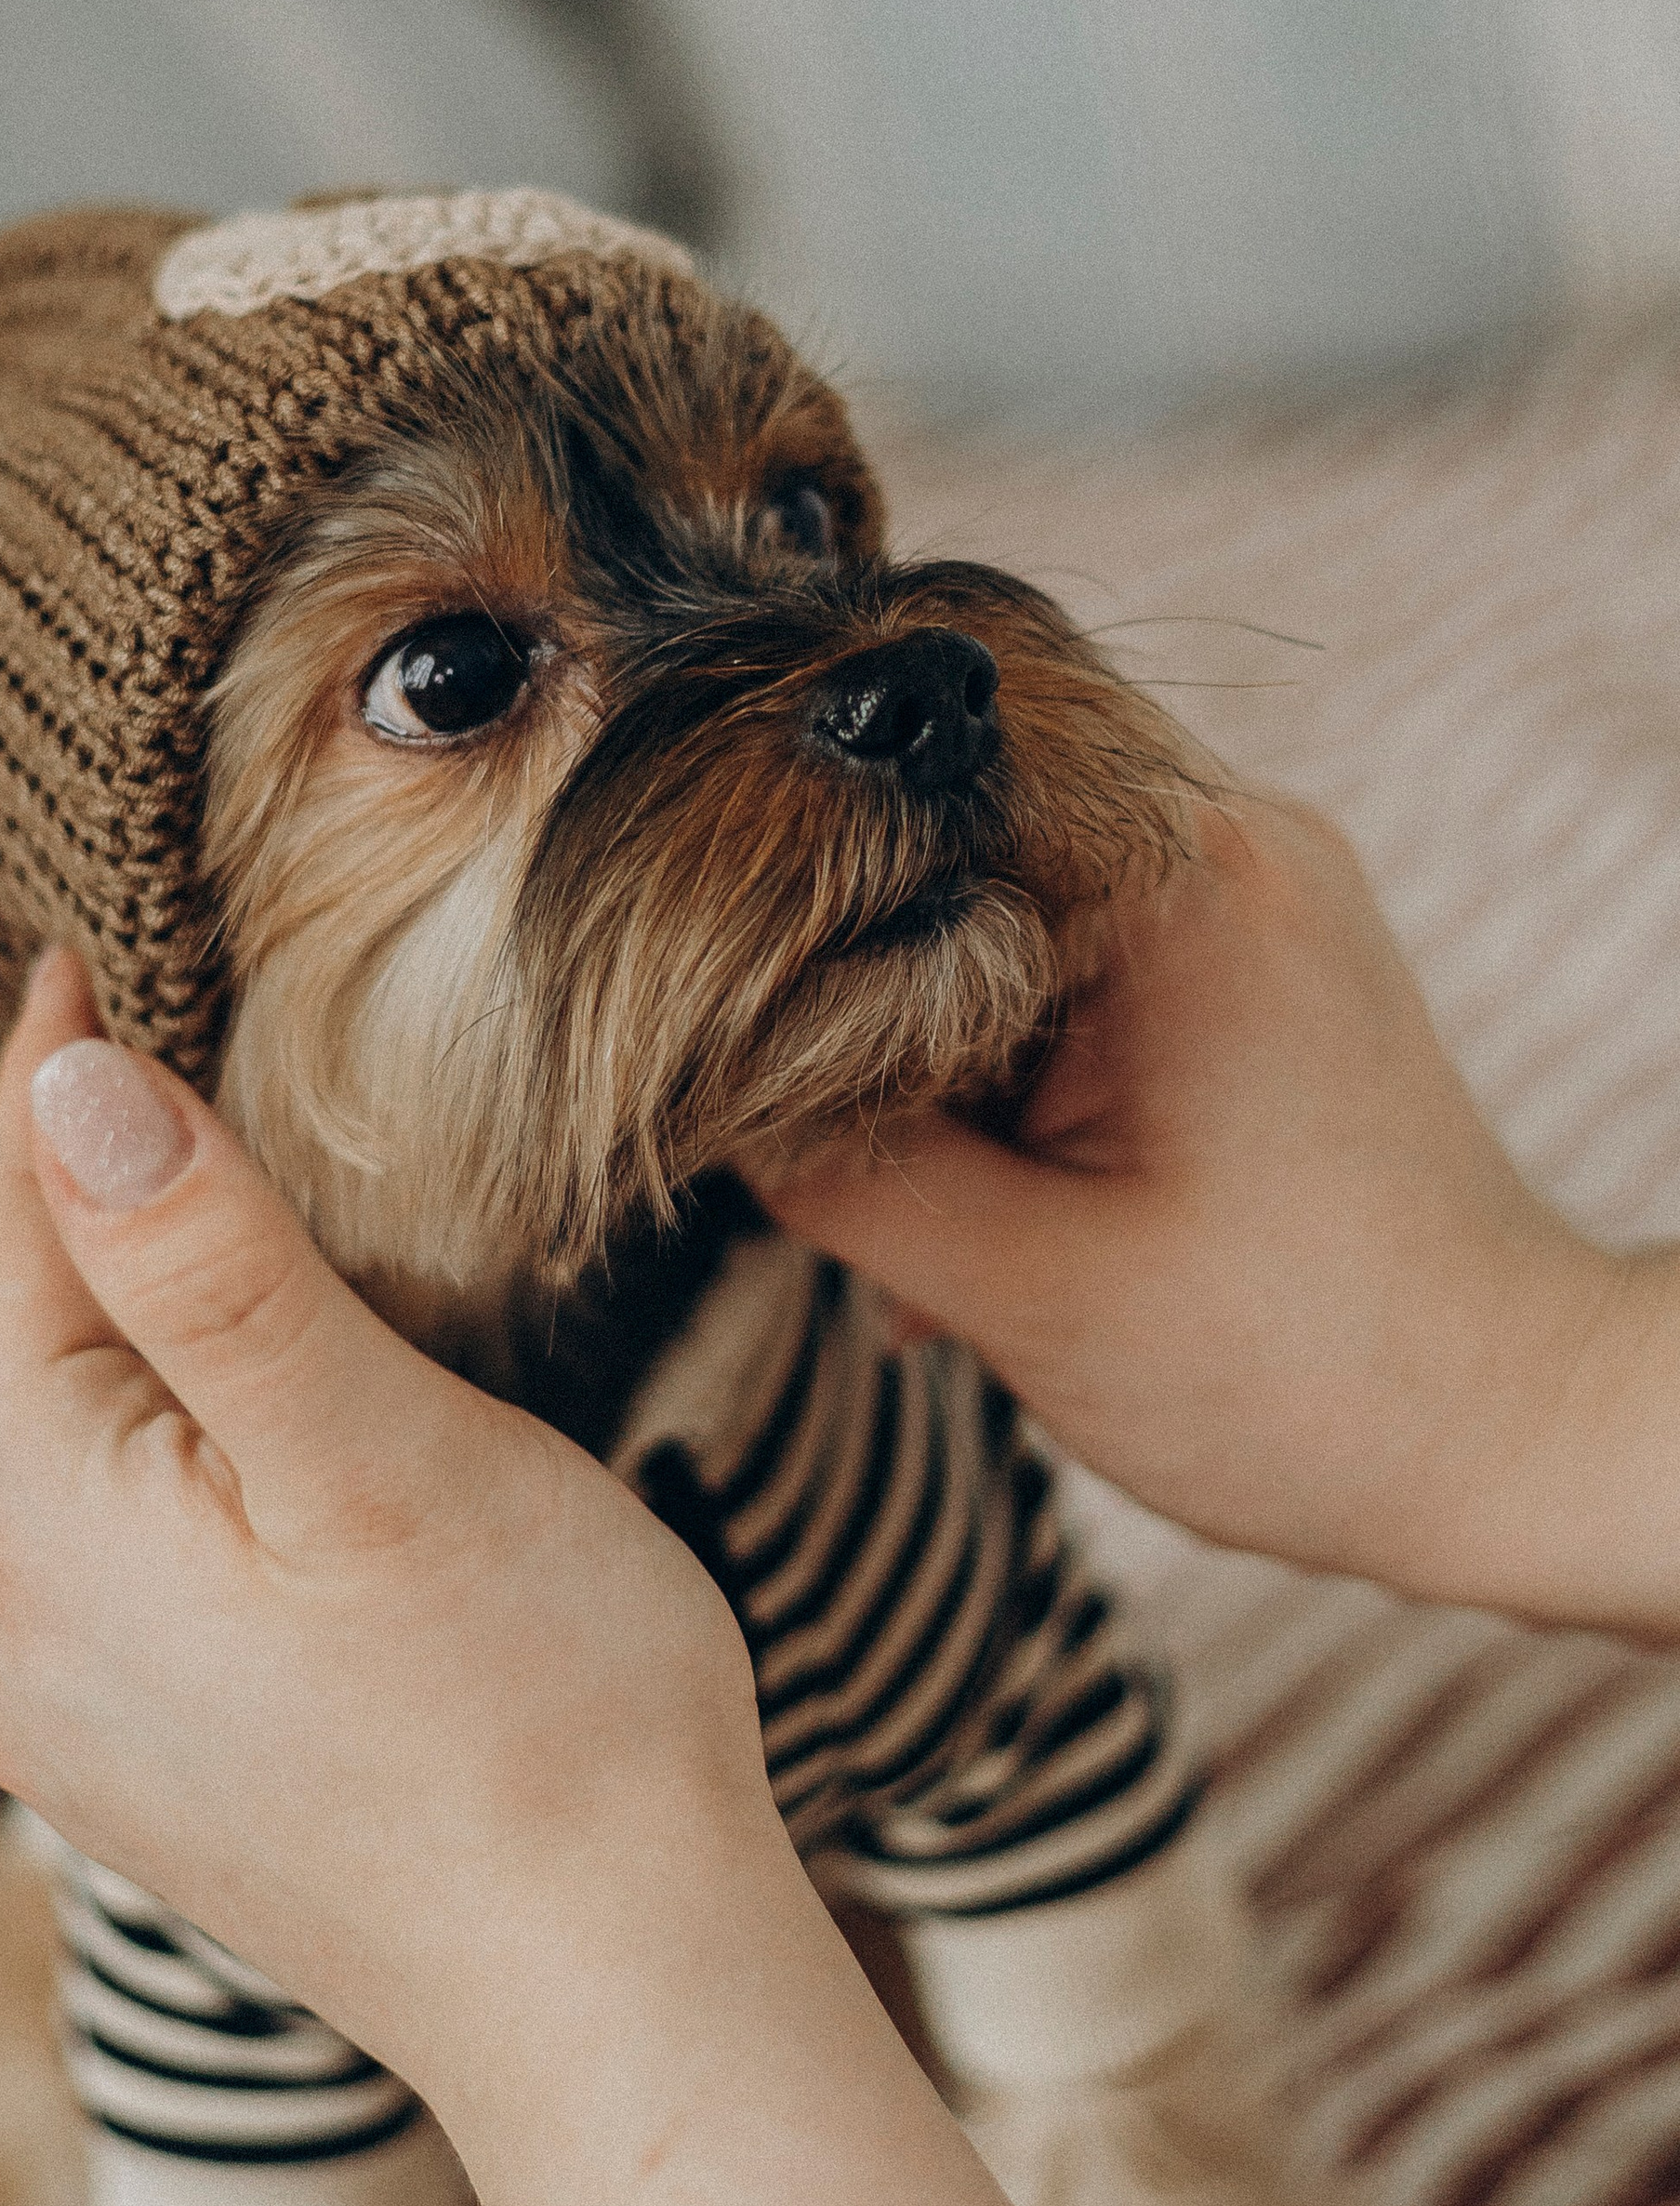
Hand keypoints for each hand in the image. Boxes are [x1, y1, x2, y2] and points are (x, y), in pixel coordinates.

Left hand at [0, 950, 1130, 2205]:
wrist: (614, 2001)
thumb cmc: (540, 1714)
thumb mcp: (375, 1447)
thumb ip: (206, 1262)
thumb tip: (63, 1083)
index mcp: (36, 1532)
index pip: (0, 1240)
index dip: (45, 1083)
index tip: (83, 947)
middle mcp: (6, 1636)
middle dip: (45, 1188)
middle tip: (109, 1036)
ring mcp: (67, 1722)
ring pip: (37, 1449)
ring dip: (85, 1314)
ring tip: (154, 1188)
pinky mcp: (145, 1772)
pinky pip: (91, 1546)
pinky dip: (128, 1435)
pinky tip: (200, 1404)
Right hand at [759, 797, 1678, 1636]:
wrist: (1509, 1441)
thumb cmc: (1308, 1377)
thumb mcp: (1025, 1287)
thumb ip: (841, 1172)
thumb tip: (696, 1090)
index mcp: (1180, 875)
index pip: (920, 764)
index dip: (787, 856)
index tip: (708, 980)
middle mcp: (1227, 841)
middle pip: (948, 820)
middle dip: (850, 967)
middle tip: (803, 1123)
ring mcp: (1246, 897)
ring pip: (993, 897)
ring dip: (918, 1034)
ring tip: (908, 1194)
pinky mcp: (1246, 968)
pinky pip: (1063, 962)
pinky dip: (993, 1065)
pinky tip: (972, 1201)